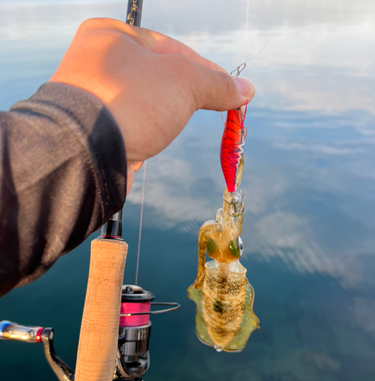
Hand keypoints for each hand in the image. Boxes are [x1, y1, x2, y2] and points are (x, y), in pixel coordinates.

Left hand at [50, 18, 255, 190]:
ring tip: (162, 130)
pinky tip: (143, 146)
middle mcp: (95, 62)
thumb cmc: (131, 102)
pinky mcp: (91, 131)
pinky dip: (143, 139)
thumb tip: (247, 90)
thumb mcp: (185, 83)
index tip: (231, 90)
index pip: (172, 48)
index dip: (206, 70)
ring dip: (161, 121)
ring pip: (144, 107)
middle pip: (157, 79)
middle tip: (205, 110)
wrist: (84, 153)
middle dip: (183, 99)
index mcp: (112, 35)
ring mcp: (90, 98)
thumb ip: (217, 83)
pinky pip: (129, 130)